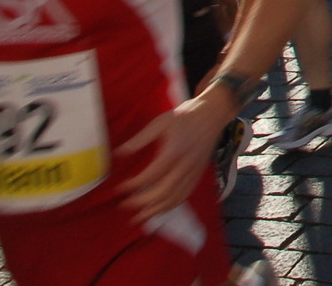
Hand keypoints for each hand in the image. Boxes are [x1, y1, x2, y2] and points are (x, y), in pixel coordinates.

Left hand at [115, 94, 226, 223]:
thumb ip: (140, 139)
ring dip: (155, 210)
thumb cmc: (184, 116)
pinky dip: (171, 206)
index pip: (150, 176)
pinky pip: (185, 195)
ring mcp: (194, 172)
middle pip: (163, 193)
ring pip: (174, 198)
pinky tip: (159, 209)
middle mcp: (185, 165)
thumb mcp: (160, 122)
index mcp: (173, 151)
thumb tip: (118, 154)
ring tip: (139, 217)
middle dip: (141, 203)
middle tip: (124, 206)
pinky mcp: (198, 174)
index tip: (119, 189)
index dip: (133, 186)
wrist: (212, 114)